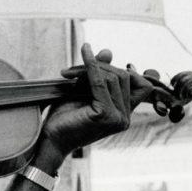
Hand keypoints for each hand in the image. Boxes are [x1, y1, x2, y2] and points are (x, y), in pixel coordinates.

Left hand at [41, 43, 152, 158]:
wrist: (50, 140)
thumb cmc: (64, 118)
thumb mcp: (82, 92)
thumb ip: (98, 73)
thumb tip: (108, 51)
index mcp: (124, 114)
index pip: (141, 85)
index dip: (126, 70)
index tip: (101, 64)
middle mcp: (125, 118)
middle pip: (123, 77)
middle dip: (99, 67)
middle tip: (71, 72)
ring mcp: (118, 118)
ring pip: (113, 78)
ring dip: (89, 69)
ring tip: (67, 74)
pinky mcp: (105, 115)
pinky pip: (100, 83)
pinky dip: (91, 67)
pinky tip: (83, 54)